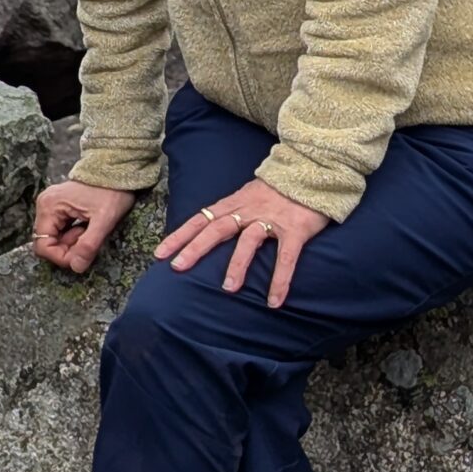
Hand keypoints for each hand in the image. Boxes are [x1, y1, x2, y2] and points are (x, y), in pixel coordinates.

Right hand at [31, 178, 136, 273]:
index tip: (82, 255)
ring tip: (88, 230)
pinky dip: (71, 235)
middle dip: (68, 249)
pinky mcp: (57, 206)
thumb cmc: (111, 191)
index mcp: (49, 206)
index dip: (61, 257)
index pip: (43, 246)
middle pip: (47, 243)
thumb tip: (76, 267)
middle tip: (88, 239)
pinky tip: (85, 227)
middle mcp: (44, 204)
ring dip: (71, 242)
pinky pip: (59, 230)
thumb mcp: (104, 220)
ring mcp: (50, 204)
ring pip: (53, 238)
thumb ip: (89, 244)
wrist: (117, 170)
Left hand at [153, 178, 328, 307]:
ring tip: (227, 289)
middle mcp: (248, 210)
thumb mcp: (248, 195)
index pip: (201, 219)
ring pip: (249, 240)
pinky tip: (274, 301)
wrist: (312, 170)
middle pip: (216, 227)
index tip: (160, 253)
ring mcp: (272, 219)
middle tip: (178, 267)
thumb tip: (209, 231)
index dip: (180, 235)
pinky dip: (280, 279)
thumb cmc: (278, 190)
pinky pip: (286, 256)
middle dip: (195, 247)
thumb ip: (232, 212)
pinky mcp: (295, 229)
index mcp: (234, 203)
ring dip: (237, 264)